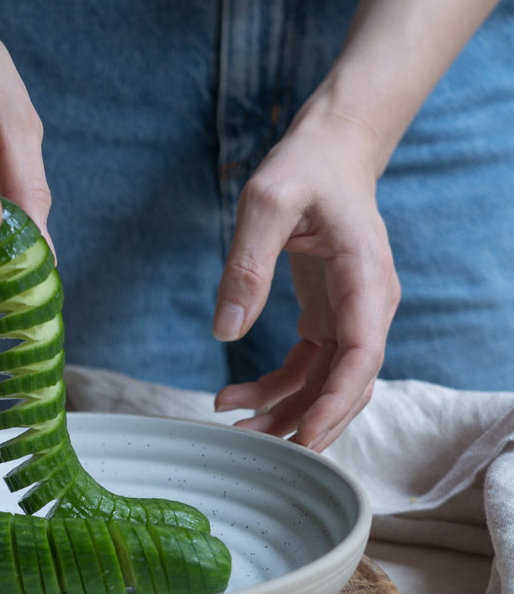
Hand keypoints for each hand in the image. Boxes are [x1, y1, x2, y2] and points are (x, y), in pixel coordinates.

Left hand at [213, 107, 400, 449]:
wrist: (332, 148)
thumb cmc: (305, 166)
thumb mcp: (266, 202)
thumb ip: (246, 265)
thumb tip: (225, 333)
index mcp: (366, 278)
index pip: (363, 356)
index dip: (336, 402)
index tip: (306, 437)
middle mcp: (368, 305)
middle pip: (349, 384)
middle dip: (306, 422)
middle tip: (254, 445)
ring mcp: (351, 315)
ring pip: (327, 384)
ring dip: (286, 413)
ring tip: (234, 426)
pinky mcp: (329, 317)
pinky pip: (308, 369)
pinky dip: (276, 389)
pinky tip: (235, 396)